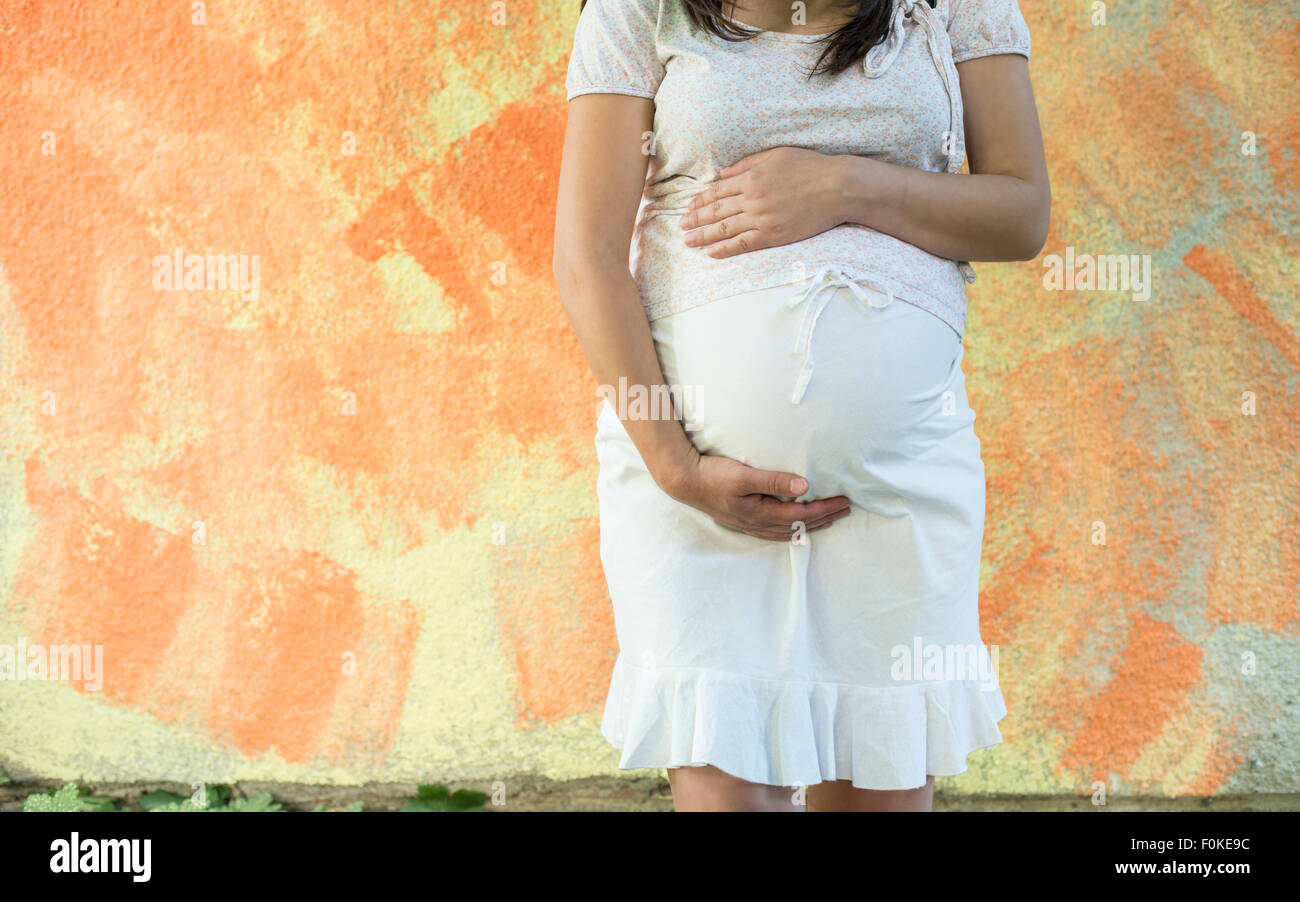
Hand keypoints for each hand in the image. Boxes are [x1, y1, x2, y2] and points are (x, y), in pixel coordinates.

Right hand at [661, 448, 850, 541]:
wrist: (685, 481)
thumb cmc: (713, 475)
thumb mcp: (744, 475)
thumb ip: (774, 481)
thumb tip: (805, 486)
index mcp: (760, 514)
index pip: (802, 514)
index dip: (826, 509)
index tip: (845, 501)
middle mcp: (757, 524)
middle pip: (799, 525)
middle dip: (825, 518)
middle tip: (846, 511)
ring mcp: (749, 525)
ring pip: (788, 531)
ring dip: (811, 525)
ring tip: (829, 520)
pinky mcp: (743, 520)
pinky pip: (775, 531)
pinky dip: (792, 529)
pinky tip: (795, 527)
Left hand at [678, 147, 849, 258]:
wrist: (838, 187)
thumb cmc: (810, 167)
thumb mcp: (776, 155)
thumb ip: (746, 164)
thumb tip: (722, 173)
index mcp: (751, 178)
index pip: (717, 191)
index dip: (700, 201)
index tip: (688, 207)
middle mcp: (752, 199)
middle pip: (715, 211)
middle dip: (695, 219)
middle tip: (680, 226)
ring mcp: (762, 218)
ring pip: (724, 229)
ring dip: (702, 236)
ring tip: (687, 241)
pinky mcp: (773, 235)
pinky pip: (742, 244)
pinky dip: (724, 249)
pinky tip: (711, 253)